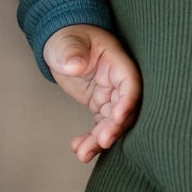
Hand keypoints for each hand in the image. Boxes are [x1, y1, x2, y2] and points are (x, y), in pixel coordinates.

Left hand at [41, 25, 141, 163]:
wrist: (62, 44)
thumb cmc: (67, 37)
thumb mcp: (66, 41)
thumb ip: (72, 51)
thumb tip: (76, 65)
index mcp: (116, 62)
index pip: (130, 82)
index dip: (128, 101)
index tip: (118, 117)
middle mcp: (117, 81)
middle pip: (124, 108)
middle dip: (114, 127)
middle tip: (102, 142)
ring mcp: (109, 95)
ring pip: (112, 122)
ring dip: (100, 140)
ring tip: (83, 154)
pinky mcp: (100, 105)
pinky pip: (99, 126)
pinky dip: (90, 139)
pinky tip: (78, 149)